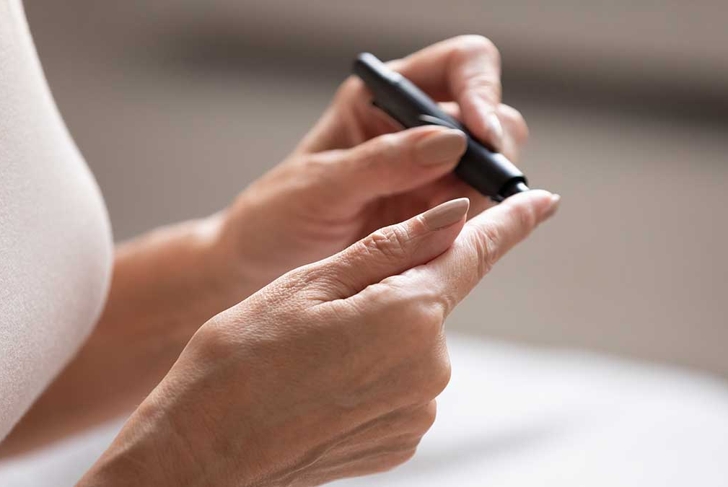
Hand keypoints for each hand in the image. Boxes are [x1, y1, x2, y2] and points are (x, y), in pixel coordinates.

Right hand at [79, 190, 558, 486]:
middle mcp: (431, 366)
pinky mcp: (405, 438)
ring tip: (318, 354)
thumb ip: (394, 248)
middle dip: (395, 289)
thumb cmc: (246, 354)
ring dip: (380, 333)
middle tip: (327, 308)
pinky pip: (404, 384)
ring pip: (414, 342)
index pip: (475, 254)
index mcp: (409, 314)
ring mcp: (420, 408)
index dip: (511, 222)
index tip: (543, 200)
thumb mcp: (313, 282)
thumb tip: (455, 216)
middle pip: (432, 300)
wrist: (210, 445)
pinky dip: (375, 372)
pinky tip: (329, 383)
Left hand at [215, 36, 530, 295]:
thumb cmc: (276, 215)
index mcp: (382, 99)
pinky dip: (479, 225)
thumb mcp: (320, 186)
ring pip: (491, 168)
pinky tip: (454, 241)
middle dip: (493, 150)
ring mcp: (429, 174)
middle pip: (489, 117)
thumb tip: (452, 143)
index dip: (482, 90)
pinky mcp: (434, 215)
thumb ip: (381, 163)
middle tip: (475, 190)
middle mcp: (414, 130)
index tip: (482, 134)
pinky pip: (478, 213)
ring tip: (453, 224)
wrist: (260, 263)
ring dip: (488, 193)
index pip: (460, 65)